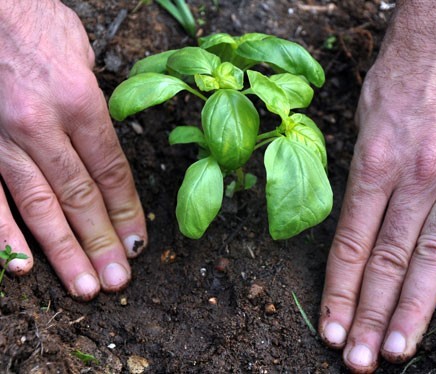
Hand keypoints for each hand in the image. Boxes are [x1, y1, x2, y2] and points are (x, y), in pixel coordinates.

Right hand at [0, 1, 146, 299]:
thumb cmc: (37, 24)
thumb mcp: (83, 58)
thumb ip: (96, 110)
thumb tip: (107, 151)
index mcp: (80, 102)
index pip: (111, 171)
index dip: (127, 212)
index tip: (139, 244)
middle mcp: (43, 126)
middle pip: (81, 197)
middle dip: (102, 243)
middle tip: (118, 280)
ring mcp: (4, 139)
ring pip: (40, 206)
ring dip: (64, 251)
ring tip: (85, 287)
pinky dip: (4, 235)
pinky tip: (21, 267)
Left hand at [319, 1, 435, 371]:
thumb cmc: (409, 66)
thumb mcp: (366, 114)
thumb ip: (363, 170)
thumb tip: (359, 216)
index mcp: (377, 161)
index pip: (353, 244)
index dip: (341, 292)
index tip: (332, 329)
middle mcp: (420, 176)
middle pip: (392, 262)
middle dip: (373, 316)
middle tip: (359, 362)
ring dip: (417, 310)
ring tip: (397, 350)